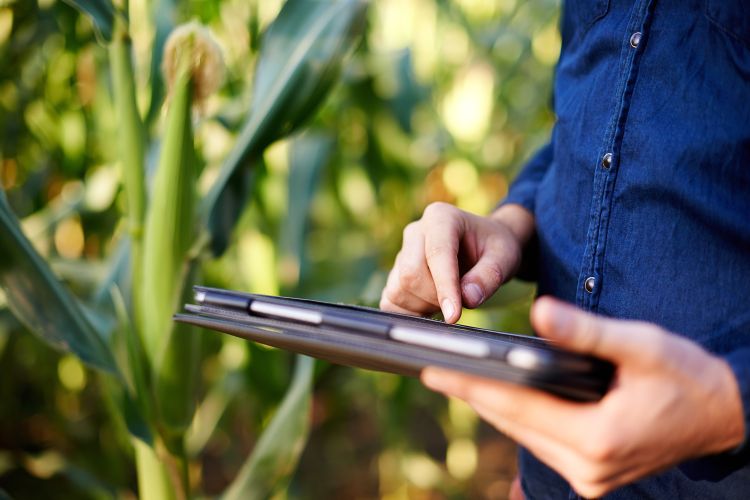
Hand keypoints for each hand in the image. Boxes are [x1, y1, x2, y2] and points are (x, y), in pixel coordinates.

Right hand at [380, 202, 533, 322]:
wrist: (482, 246)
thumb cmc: (493, 248)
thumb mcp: (505, 257)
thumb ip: (489, 276)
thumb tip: (468, 298)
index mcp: (441, 217)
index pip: (437, 254)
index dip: (444, 287)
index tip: (454, 316)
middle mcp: (415, 232)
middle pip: (411, 274)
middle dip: (435, 297)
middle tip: (460, 302)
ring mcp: (401, 252)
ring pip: (399, 289)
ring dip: (423, 306)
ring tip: (447, 300)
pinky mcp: (395, 273)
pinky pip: (390, 300)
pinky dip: (409, 312)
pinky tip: (430, 308)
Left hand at [421, 297, 745, 496]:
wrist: (724, 414)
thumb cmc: (686, 376)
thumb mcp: (640, 345)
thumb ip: (585, 331)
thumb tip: (538, 314)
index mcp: (597, 438)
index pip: (517, 406)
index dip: (471, 386)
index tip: (432, 371)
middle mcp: (588, 467)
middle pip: (513, 424)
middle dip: (472, 395)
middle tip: (432, 370)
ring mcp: (590, 476)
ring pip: (523, 436)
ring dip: (493, 407)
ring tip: (456, 379)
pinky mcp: (592, 473)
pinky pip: (540, 442)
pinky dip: (518, 418)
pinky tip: (500, 397)